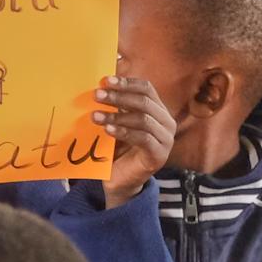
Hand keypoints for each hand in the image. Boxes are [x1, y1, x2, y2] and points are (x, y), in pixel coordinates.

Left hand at [92, 75, 174, 206]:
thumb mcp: (116, 121)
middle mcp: (166, 122)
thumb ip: (114, 104)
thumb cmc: (117, 147)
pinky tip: (108, 129)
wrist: (119, 180)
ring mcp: (165, 139)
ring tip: (95, 116)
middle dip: (119, 96)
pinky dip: (124, 132)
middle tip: (97, 95)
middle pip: (144, 101)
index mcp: (157, 109)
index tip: (105, 81)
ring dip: (117, 115)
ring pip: (143, 119)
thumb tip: (100, 83)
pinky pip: (143, 138)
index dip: (126, 83)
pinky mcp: (160, 155)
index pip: (146, 88)